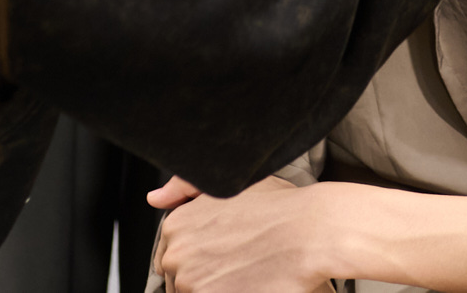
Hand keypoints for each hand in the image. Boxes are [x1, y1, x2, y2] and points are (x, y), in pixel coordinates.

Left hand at [151, 176, 331, 292]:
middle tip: (238, 264)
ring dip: (217, 287)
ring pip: (195, 292)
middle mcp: (177, 255)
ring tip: (246, 274)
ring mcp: (192, 283)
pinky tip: (250, 283)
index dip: (198, 258)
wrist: (312, 233)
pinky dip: (232, 292)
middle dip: (206, 276)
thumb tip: (155, 198)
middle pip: (180, 280)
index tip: (221, 256)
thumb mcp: (230, 184)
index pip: (170, 257)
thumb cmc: (280, 207)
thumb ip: (185, 187)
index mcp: (175, 224)